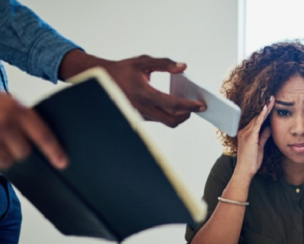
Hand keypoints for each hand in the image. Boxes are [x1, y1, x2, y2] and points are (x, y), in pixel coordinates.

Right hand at [0, 89, 66, 169]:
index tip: (62, 163)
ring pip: (5, 162)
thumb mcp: (6, 101)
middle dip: (20, 151)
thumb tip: (40, 143)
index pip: (42, 135)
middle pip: (24, 152)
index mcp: (15, 109)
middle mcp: (2, 122)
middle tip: (11, 142)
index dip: (54, 151)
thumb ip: (22, 118)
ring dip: (3, 157)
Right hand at [59, 50, 204, 127]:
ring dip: (179, 115)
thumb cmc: (124, 69)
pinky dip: (169, 114)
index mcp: (144, 94)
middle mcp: (143, 108)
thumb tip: (183, 67)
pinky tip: (175, 104)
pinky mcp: (140, 118)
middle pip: (172, 120)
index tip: (201, 105)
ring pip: (166, 121)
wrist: (102, 79)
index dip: (189, 106)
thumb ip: (164, 63)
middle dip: (187, 115)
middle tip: (197, 107)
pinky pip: (159, 119)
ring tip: (187, 104)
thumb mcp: (143, 62)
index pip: (172, 104)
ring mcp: (141, 115)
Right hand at [235, 97, 273, 178]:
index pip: (256, 119)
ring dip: (265, 108)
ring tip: (272, 99)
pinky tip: (266, 108)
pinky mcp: (249, 137)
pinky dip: (261, 115)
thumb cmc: (251, 161)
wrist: (245, 171)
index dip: (264, 111)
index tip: (270, 103)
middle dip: (265, 106)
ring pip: (257, 117)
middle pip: (256, 116)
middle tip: (272, 97)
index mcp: (246, 133)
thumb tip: (269, 128)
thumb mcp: (260, 147)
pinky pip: (257, 123)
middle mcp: (244, 131)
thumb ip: (263, 136)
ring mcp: (246, 133)